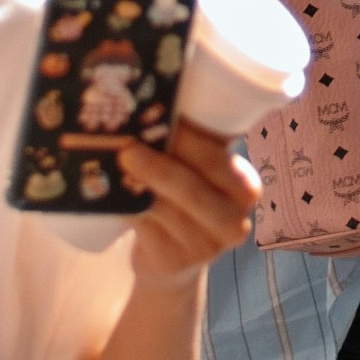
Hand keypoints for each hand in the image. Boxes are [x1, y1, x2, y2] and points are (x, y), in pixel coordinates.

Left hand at [108, 126, 257, 286]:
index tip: (161, 117)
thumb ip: (192, 143)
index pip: (217, 158)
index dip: (188, 137)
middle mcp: (233, 220)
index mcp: (245, 187)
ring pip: (165, 207)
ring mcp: (205, 246)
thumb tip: (159, 97)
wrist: (173, 262)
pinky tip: (114, 195)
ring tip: (115, 165)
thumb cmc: (185, 202)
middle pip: (191, 186)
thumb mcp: (198, 173)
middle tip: (127, 148)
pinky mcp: (174, 260)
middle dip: (158, 165)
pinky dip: (127, 208)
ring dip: (136, 184)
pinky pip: (145, 227)